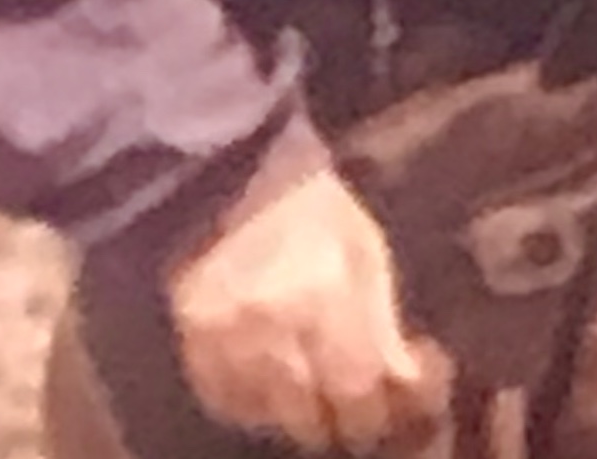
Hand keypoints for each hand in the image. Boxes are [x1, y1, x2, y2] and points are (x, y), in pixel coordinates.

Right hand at [163, 166, 448, 454]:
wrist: (230, 177)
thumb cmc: (312, 209)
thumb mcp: (366, 250)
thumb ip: (382, 319)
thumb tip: (402, 374)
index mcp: (328, 297)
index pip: (360, 389)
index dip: (384, 409)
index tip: (397, 403)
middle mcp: (275, 329)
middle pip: (314, 417)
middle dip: (343, 418)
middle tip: (356, 406)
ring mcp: (227, 341)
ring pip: (270, 419)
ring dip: (299, 414)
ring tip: (316, 394)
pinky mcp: (194, 344)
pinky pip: (228, 403)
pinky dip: (255, 406)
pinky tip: (273, 389)